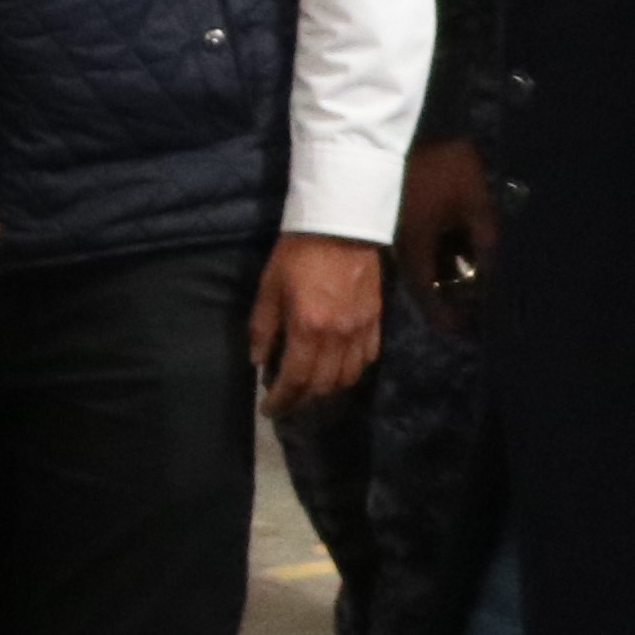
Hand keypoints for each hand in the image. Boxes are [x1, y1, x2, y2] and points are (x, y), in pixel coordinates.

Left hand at [255, 234, 384, 411]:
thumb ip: (262, 328)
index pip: (295, 380)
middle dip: (303, 400)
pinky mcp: (376, 318)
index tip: (269, 410)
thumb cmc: (297, 253)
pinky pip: (369, 357)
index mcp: (308, 329)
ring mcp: (361, 329)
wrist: (340, 224)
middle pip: (323, 386)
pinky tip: (339, 367)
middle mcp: (338, 336)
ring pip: (349, 377)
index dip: (281, 401)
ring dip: (328, 389)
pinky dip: (353, 370)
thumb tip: (258, 362)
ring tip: (311, 388)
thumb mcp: (269, 288)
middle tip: (288, 401)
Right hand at [394, 139, 496, 325]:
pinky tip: (442, 247)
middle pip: (417, 280)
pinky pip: (409, 243)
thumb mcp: (475, 201)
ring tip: (456, 276)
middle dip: (439, 295)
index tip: (456, 327)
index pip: (425, 292)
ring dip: (432, 273)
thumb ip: (485, 237)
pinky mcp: (390, 213)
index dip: (440, 313)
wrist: (408, 127)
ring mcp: (390, 228)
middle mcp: (397, 244)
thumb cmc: (443, 166)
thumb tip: (491, 268)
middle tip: (461, 303)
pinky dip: (427, 252)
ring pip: (412, 262)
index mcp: (415, 246)